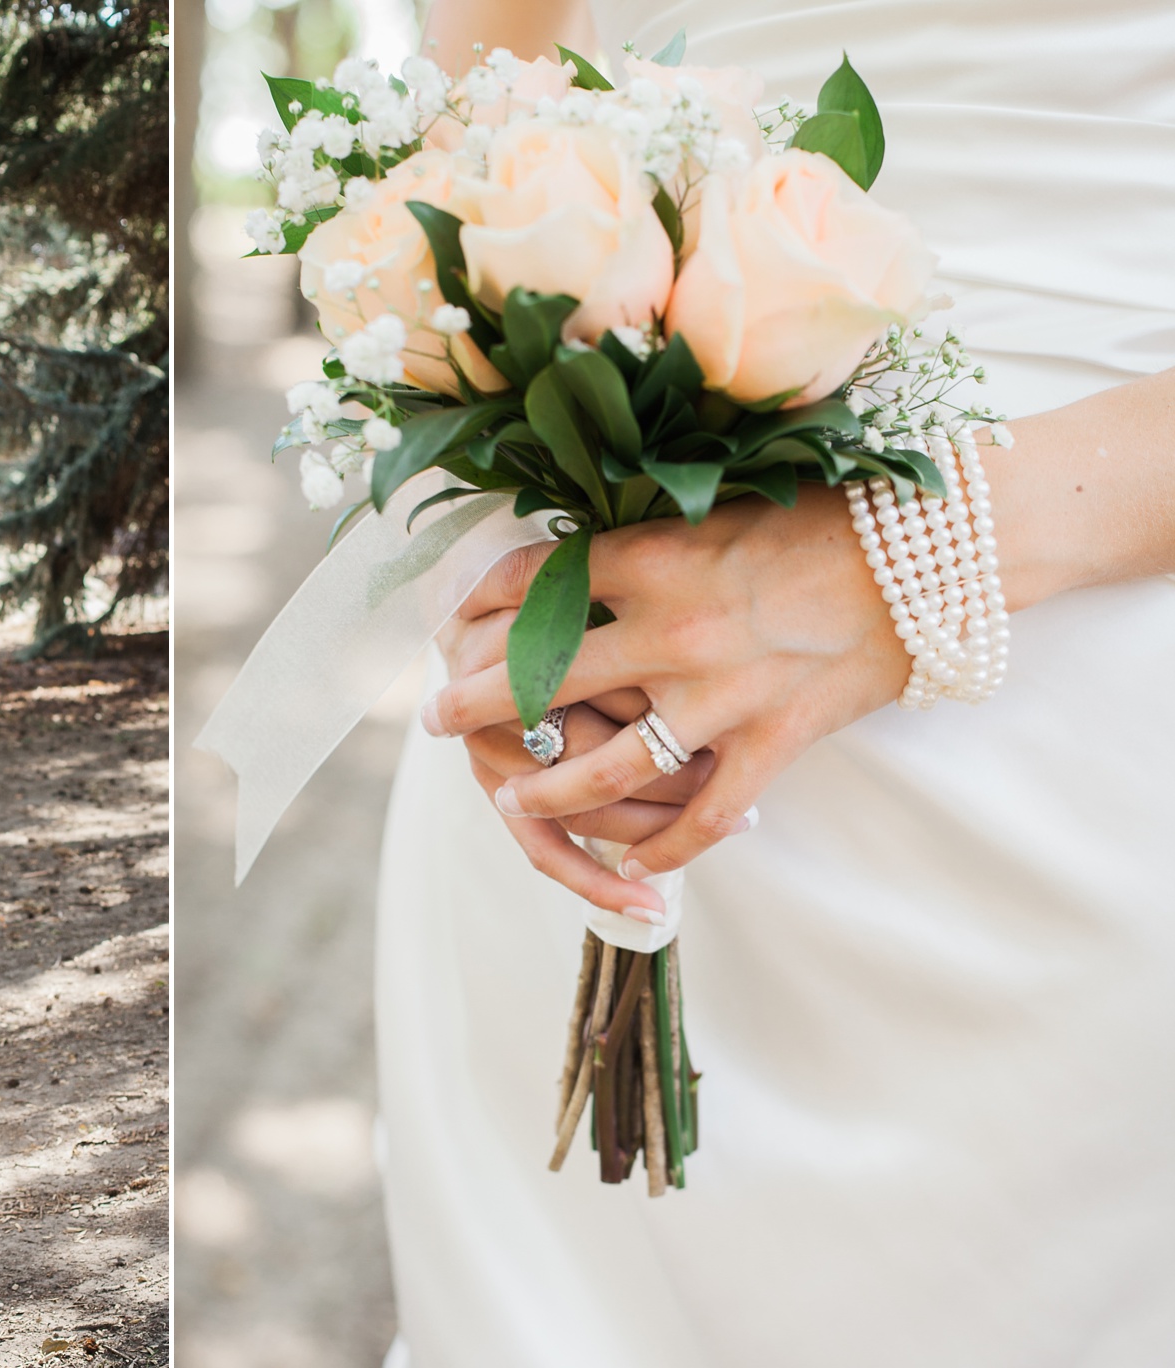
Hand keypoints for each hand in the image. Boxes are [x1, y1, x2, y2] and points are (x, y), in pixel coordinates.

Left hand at [426, 488, 911, 888]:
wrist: (935, 551)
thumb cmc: (824, 512)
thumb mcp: (715, 505)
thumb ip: (640, 536)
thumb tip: (563, 557)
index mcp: (653, 555)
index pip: (530, 583)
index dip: (475, 606)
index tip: (446, 622)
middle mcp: (674, 629)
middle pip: (538, 678)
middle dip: (470, 702)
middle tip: (432, 716)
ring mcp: (723, 696)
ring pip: (603, 768)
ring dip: (545, 792)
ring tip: (509, 800)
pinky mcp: (774, 743)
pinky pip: (698, 817)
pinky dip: (659, 849)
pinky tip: (629, 863)